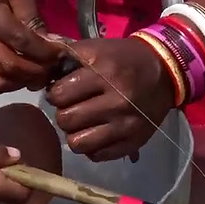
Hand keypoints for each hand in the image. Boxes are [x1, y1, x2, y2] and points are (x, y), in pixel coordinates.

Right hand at [0, 0, 63, 92]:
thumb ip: (33, 15)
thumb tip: (50, 45)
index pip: (18, 40)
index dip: (44, 52)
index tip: (63, 53)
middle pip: (6, 66)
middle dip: (36, 71)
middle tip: (54, 66)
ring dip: (21, 82)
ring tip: (39, 72)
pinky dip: (7, 83)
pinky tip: (21, 72)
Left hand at [44, 37, 176, 161]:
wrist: (165, 71)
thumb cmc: (122, 57)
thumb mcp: (95, 47)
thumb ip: (65, 54)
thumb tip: (39, 63)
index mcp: (104, 72)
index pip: (60, 94)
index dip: (55, 93)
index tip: (61, 91)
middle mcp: (116, 100)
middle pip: (66, 120)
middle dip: (63, 113)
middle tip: (71, 108)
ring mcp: (126, 124)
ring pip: (78, 143)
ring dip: (75, 134)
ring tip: (82, 123)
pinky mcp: (134, 142)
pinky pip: (97, 155)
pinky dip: (92, 147)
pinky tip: (97, 132)